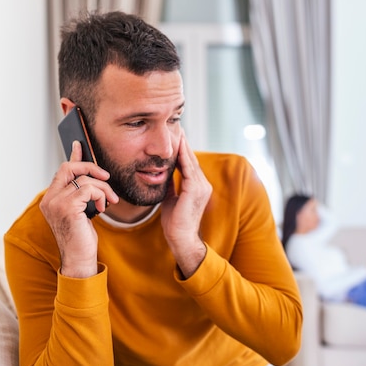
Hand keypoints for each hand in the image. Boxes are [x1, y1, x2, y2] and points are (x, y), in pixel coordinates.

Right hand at [39, 141, 118, 277]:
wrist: (79, 259)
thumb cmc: (81, 237)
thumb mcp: (82, 210)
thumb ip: (82, 192)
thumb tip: (91, 175)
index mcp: (50, 198)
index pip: (62, 170)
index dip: (74, 156)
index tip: (80, 144)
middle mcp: (49, 199)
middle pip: (69, 167)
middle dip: (91, 167)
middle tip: (106, 177)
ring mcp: (56, 203)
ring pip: (84, 179)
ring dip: (103, 188)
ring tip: (109, 201)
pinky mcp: (67, 208)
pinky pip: (89, 189)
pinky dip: (101, 196)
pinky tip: (103, 208)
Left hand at [160, 131, 211, 277]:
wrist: (181, 239)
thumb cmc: (175, 223)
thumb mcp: (170, 199)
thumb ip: (170, 184)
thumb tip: (162, 173)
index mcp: (198, 187)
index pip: (189, 164)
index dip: (182, 150)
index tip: (175, 136)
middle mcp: (203, 184)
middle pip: (191, 159)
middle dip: (183, 143)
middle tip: (176, 126)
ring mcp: (201, 187)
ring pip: (190, 160)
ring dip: (183, 145)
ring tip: (177, 131)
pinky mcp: (195, 189)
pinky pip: (188, 168)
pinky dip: (182, 155)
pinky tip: (177, 145)